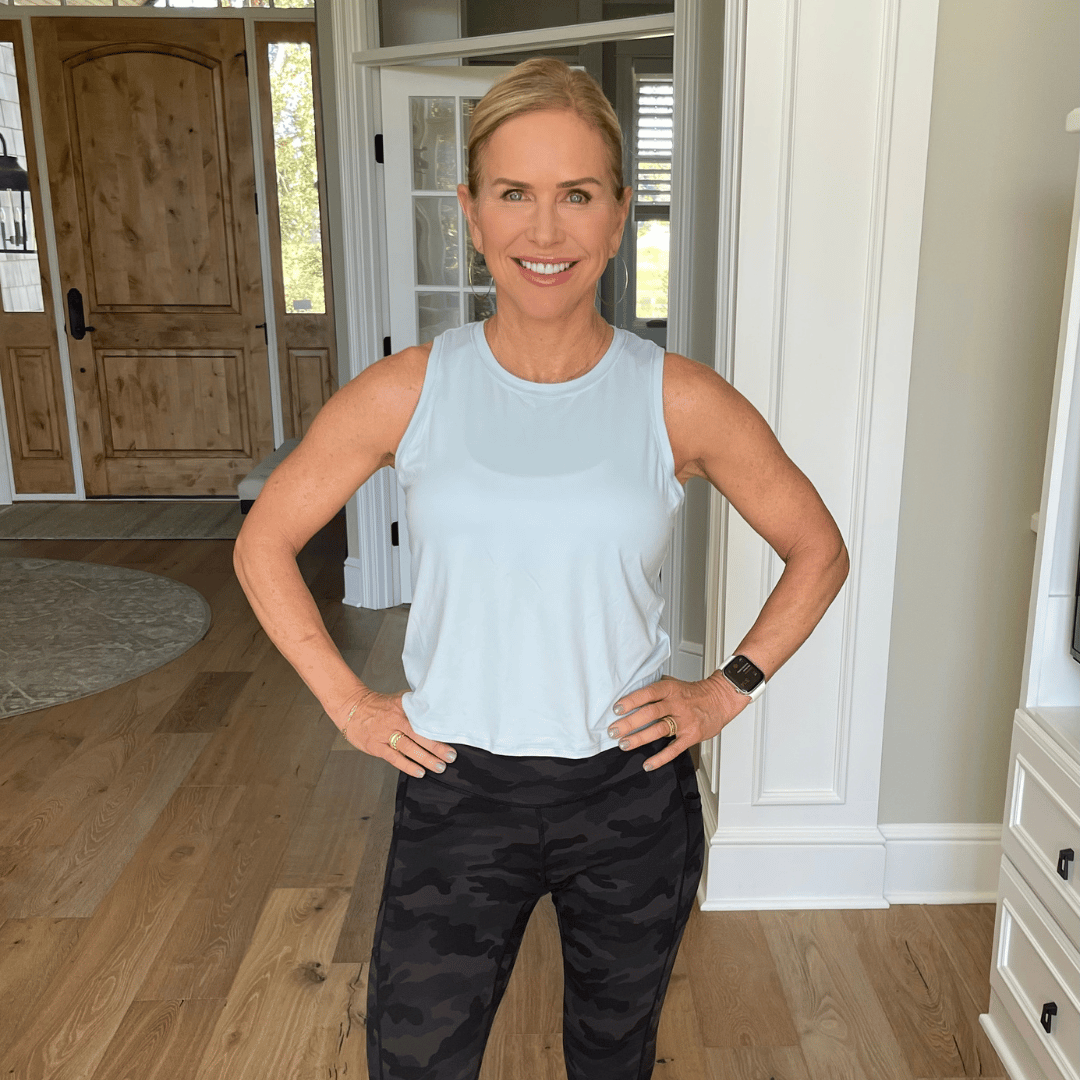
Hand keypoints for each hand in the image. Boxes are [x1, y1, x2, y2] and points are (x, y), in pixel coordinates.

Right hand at [335, 687, 456, 777]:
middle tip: (450, 756)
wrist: (352, 707)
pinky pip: (395, 758)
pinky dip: (408, 766)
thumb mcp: (398, 699)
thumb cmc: (378, 705)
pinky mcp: (377, 746)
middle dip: (437, 747)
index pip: (424, 718)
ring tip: (439, 767)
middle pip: (419, 734)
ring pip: (409, 748)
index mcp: (403, 706)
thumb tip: (437, 711)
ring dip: (426, 759)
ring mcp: (385, 734)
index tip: (452, 735)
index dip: (438, 728)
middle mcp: (395, 719)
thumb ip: (415, 706)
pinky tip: (419, 772)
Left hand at [608, 673, 749, 771]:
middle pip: (650, 713)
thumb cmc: (694, 693)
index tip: (616, 708)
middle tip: (613, 731)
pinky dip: (660, 758)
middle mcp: (677, 704)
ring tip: (624, 744)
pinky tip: (648, 764)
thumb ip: (655, 689)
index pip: (648, 693)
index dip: (631, 700)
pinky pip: (674, 749)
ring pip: (659, 730)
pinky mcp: (691, 736)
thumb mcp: (674, 684)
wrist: (720, 700)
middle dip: (629, 723)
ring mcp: (685, 721)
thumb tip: (631, 691)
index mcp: (670, 690)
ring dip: (640, 738)